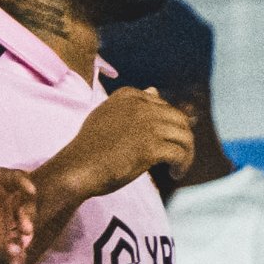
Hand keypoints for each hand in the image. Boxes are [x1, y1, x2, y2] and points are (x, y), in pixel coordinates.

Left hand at [0, 166, 38, 263]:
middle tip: (27, 229)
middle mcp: (8, 201)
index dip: (25, 183)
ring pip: (22, 229)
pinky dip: (16, 258)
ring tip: (19, 249)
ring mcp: (9, 221)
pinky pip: (13, 248)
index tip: (32, 191)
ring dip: (24, 239)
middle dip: (28, 218)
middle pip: (25, 207)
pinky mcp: (4, 238)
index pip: (15, 179)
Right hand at [41, 89, 196, 203]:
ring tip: (177, 167)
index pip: (164, 105)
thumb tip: (154, 90)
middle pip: (179, 119)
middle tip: (176, 155)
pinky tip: (174, 173)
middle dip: (182, 138)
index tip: (161, 140)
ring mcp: (146, 126)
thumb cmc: (91, 147)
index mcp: (128, 96)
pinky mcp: (151, 147)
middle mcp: (140, 107)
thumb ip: (130, 103)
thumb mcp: (108, 115)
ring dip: (186, 154)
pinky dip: (182, 165)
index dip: (167, 125)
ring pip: (185, 137)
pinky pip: (180, 154)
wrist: (76, 168)